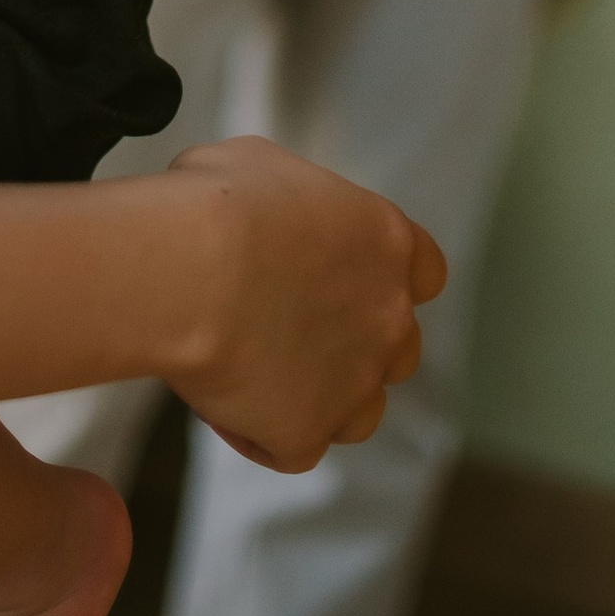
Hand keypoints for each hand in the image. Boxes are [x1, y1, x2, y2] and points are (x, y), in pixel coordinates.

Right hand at [159, 136, 444, 468]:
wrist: (188, 269)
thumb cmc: (217, 203)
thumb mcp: (265, 167)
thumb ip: (295, 204)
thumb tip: (272, 216)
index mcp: (387, 242)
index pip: (426, 272)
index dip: (387, 280)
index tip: (347, 279)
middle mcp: (389, 318)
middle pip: (397, 349)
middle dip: (354, 345)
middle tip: (287, 327)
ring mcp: (355, 384)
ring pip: (357, 412)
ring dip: (319, 399)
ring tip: (256, 373)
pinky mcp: (308, 434)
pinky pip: (292, 448)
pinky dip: (260, 432)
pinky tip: (219, 400)